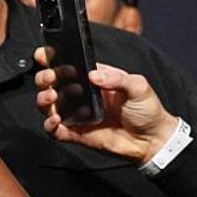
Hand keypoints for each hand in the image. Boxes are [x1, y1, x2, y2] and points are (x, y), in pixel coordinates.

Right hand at [34, 47, 178, 162]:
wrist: (153, 140)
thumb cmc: (148, 111)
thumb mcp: (138, 87)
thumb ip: (117, 78)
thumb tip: (93, 75)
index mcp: (94, 80)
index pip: (69, 66)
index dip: (52, 60)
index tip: (42, 55)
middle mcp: (81, 96)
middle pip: (52, 84)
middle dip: (44, 78)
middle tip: (49, 78)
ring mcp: (76, 115)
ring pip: (48, 106)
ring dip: (43, 100)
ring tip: (51, 98)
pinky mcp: (75, 133)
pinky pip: (54, 130)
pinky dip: (49, 125)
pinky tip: (55, 120)